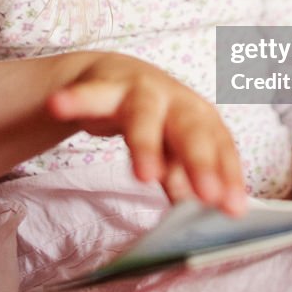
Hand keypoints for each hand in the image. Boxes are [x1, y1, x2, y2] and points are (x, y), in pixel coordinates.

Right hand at [46, 53, 246, 215]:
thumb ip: (184, 181)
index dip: (228, 176)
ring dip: (146, 145)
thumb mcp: (173, 151)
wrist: (115, 75)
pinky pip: (90, 96)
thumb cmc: (155, 120)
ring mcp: (142, 91)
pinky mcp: (106, 86)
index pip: (221, 148)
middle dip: (200, 162)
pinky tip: (58, 105)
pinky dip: (76, 101)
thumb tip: (202, 216)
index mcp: (201, 118)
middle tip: (208, 195)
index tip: (233, 209)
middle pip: (192, 130)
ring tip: (145, 176)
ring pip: (145, 116)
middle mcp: (177, 102)